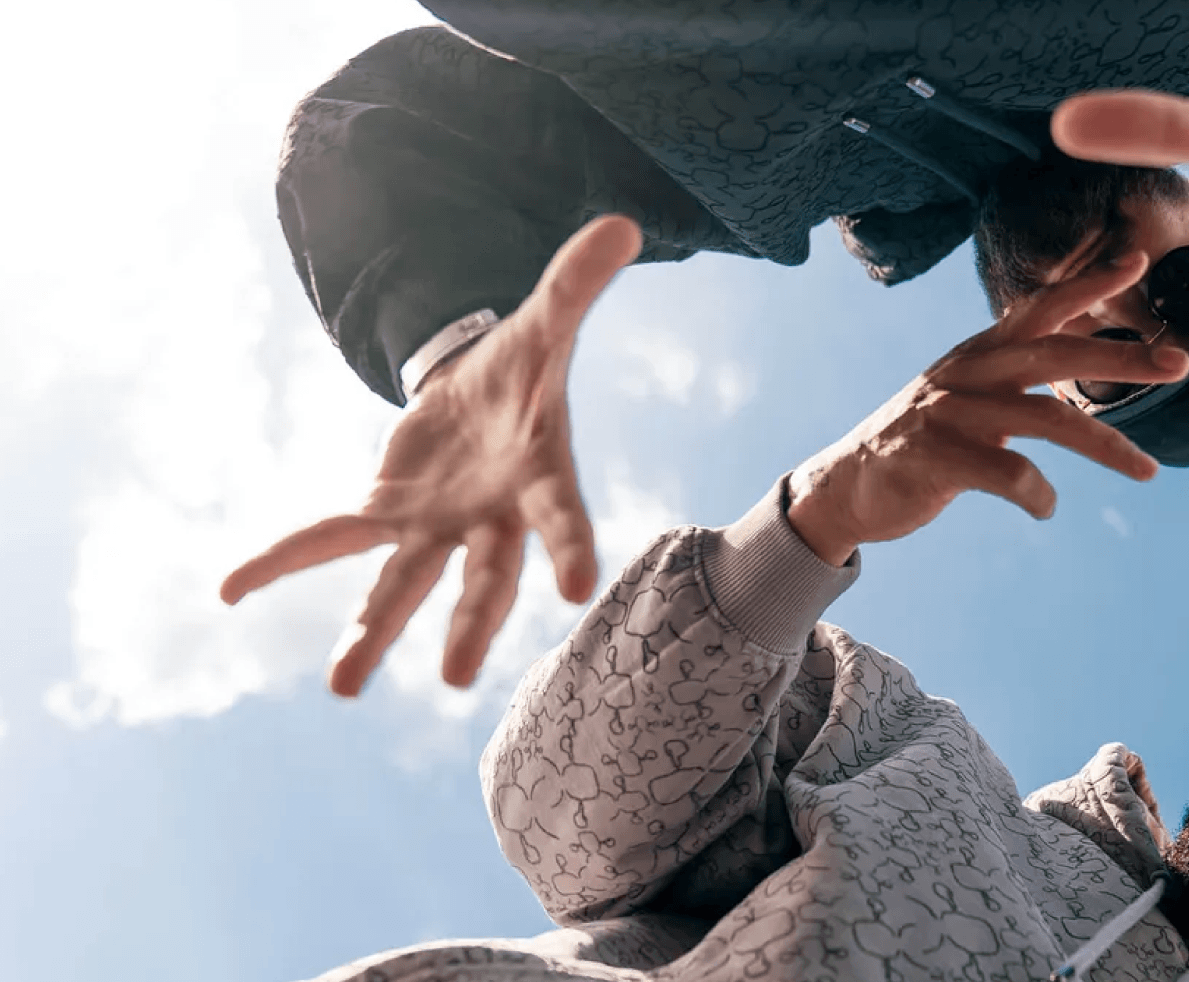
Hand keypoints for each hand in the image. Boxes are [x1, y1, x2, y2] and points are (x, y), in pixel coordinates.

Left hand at [220, 215, 642, 695]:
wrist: (489, 389)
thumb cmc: (528, 367)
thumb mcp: (548, 321)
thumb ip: (577, 284)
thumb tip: (623, 223)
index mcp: (542, 475)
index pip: (562, 516)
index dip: (571, 547)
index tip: (576, 588)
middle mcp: (493, 517)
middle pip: (483, 577)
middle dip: (467, 625)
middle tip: (450, 676)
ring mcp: (439, 522)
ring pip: (405, 582)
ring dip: (371, 632)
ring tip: (341, 686)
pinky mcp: (390, 510)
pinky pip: (333, 538)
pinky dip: (282, 559)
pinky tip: (230, 588)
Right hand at [788, 252, 1188, 564]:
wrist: (846, 485)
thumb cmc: (924, 440)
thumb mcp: (968, 392)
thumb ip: (1016, 370)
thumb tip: (1081, 347)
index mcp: (980, 353)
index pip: (1040, 307)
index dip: (1088, 282)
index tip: (1138, 260)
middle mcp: (967, 373)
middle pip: (1055, 354)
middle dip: (1121, 358)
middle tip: (1178, 364)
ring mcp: (950, 414)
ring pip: (1044, 419)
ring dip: (1106, 445)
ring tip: (1148, 470)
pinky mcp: (935, 458)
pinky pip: (1006, 473)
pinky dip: (1038, 494)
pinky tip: (1047, 508)